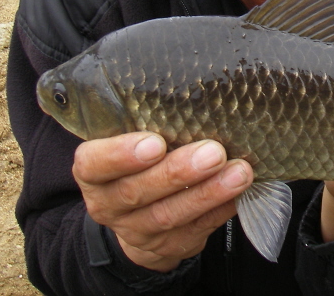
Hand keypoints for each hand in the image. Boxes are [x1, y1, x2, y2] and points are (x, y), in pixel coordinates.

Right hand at [73, 132, 252, 272]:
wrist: (136, 214)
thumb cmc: (139, 159)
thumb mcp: (129, 136)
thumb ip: (148, 119)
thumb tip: (195, 85)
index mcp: (93, 172)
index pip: (94, 164)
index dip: (121, 155)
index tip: (156, 143)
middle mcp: (109, 204)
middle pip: (137, 191)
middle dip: (178, 172)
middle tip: (213, 152)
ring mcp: (137, 230)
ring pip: (169, 215)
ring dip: (207, 193)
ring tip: (239, 172)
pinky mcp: (167, 247)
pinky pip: (195, 230)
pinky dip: (220, 210)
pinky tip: (240, 192)